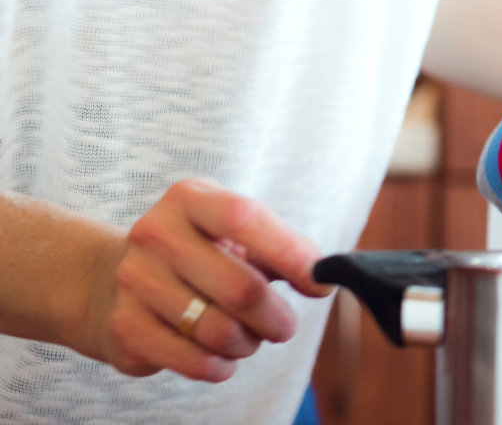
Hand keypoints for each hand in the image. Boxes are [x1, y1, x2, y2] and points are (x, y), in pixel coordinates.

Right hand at [86, 179, 331, 381]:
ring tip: (246, 336)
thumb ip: (285, 250)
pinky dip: (222, 367)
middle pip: (241, 289)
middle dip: (277, 319)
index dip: (290, 253)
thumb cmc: (200, 255)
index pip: (245, 218)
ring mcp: (134, 279)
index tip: (319, 283)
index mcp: (190, 199)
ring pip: (220, 332)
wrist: (113, 279)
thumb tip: (324, 278)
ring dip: (248, 344)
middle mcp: (155, 233)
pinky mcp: (124, 326)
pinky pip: (195, 361)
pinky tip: (221, 356)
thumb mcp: (237, 236)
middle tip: (283, 326)